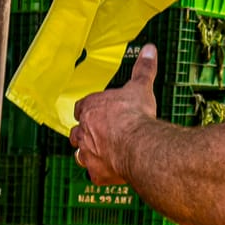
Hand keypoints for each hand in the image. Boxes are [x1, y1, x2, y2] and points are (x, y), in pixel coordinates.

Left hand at [71, 45, 160, 185]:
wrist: (139, 145)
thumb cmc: (135, 114)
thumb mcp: (140, 87)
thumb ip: (143, 69)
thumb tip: (149, 49)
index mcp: (90, 109)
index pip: (80, 108)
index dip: (87, 111)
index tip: (95, 112)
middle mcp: (83, 132)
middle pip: (75, 133)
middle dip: (84, 134)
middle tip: (97, 135)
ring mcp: (88, 154)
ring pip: (80, 155)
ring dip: (88, 154)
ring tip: (101, 154)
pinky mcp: (97, 174)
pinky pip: (95, 174)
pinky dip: (102, 173)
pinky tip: (113, 171)